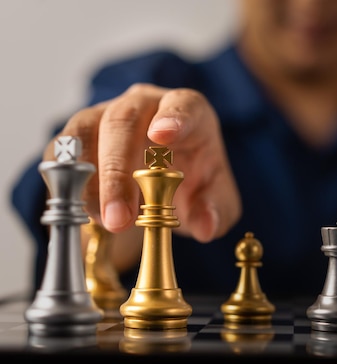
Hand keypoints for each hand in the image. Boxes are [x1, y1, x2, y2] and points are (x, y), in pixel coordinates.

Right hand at [45, 83, 241, 243]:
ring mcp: (105, 115)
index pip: (182, 104)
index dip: (173, 117)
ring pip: (85, 133)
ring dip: (91, 183)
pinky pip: (59, 154)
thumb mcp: (217, 200)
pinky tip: (87, 213)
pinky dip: (67, 184)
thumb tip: (206, 226)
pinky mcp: (77, 136)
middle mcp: (144, 106)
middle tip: (121, 218)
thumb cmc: (195, 182)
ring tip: (106, 222)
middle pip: (123, 121)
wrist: (162, 185)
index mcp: (188, 111)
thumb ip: (217, 210)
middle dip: (117, 172)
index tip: (162, 135)